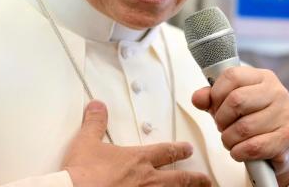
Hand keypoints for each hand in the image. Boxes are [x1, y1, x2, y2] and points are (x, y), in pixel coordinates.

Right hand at [62, 100, 210, 186]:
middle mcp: (146, 180)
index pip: (165, 152)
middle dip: (194, 178)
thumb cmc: (83, 174)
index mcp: (137, 160)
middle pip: (178, 178)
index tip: (187, 149)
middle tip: (205, 179)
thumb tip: (98, 107)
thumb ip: (95, 123)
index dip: (178, 150)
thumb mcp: (86, 142)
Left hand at [191, 67, 288, 186]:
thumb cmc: (252, 118)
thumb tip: (197, 98)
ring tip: (231, 139)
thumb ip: (211, 98)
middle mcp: (277, 92)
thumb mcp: (230, 103)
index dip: (216, 94)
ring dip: (228, 139)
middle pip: (236, 101)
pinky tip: (239, 151)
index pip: (231, 76)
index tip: (215, 107)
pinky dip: (239, 152)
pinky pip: (254, 146)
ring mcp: (285, 114)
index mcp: (262, 77)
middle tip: (222, 127)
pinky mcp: (286, 137)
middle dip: (221, 119)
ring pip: (244, 127)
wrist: (280, 145)